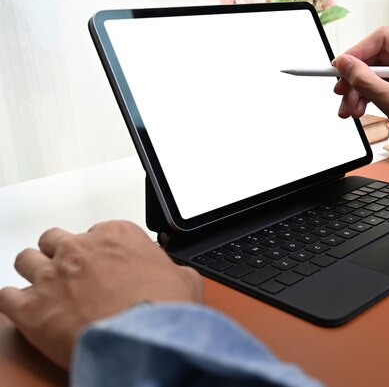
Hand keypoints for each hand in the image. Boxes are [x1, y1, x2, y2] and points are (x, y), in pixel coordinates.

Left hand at [0, 220, 202, 368]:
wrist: (145, 341)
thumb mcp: (186, 280)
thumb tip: (174, 274)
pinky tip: (25, 308)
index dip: (99, 250)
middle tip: (71, 272)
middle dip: (61, 253)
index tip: (103, 264)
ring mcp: (53, 276)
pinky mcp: (32, 308)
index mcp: (117, 235)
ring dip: (34, 271)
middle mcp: (80, 249)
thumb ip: (172, 269)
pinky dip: (14, 302)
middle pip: (55, 239)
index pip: (97, 231)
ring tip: (44, 286)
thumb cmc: (164, 311)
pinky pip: (6, 296)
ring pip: (26, 259)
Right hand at [333, 26, 388, 166]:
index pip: (381, 39)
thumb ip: (366, 81)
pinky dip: (367, 96)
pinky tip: (358, 109)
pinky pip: (380, 84)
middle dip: (355, 79)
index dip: (356, 53)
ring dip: (358, 91)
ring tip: (350, 110)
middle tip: (341, 94)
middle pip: (374, 57)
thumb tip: (344, 64)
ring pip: (374, 73)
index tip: (339, 68)